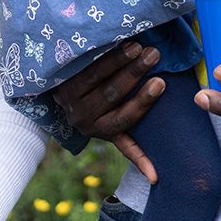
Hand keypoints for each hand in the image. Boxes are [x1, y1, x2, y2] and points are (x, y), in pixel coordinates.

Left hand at [46, 41, 162, 183]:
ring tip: (138, 46)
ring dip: (119, 60)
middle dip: (135, 73)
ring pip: (97, 78)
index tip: (161, 84)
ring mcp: (69, 100)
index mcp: (101, 131)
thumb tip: (156, 179)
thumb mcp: (113, 130)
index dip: (142, 102)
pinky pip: (82, 67)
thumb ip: (131, 147)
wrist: (61, 97)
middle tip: (154, 55)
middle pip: (112, 94)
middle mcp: (83, 119)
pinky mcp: (60, 82)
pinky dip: (101, 54)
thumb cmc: (100, 112)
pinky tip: (117, 41)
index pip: (124, 120)